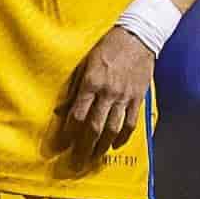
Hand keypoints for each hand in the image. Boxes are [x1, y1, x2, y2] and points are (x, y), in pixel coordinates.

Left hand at [59, 26, 155, 154]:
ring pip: (113, 129)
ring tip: (94, 157)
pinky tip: (115, 145)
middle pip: (94, 127)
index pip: (78, 115)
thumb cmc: (108, 47)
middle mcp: (108, 92)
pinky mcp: (138, 98)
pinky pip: (130, 123)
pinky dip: (122, 137)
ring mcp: (125, 97)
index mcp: (92, 82)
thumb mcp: (85, 63)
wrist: (138, 36)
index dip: (69, 132)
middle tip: (77, 162)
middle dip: (84, 147)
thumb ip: (74, 88)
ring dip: (102, 146)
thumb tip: (60, 111)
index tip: (62, 145)